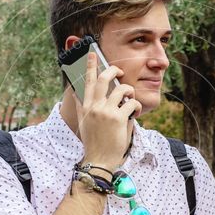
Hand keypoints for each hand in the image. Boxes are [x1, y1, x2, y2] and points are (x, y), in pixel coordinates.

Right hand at [76, 51, 141, 169]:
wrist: (99, 160)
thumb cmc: (94, 142)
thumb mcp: (84, 122)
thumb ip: (81, 106)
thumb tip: (76, 91)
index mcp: (86, 106)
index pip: (87, 81)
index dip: (90, 66)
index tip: (92, 54)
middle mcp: (94, 107)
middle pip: (104, 79)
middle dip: (114, 71)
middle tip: (120, 72)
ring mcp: (106, 112)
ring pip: (123, 89)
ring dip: (130, 92)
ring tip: (131, 101)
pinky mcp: (118, 119)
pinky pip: (132, 103)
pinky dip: (137, 107)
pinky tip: (136, 114)